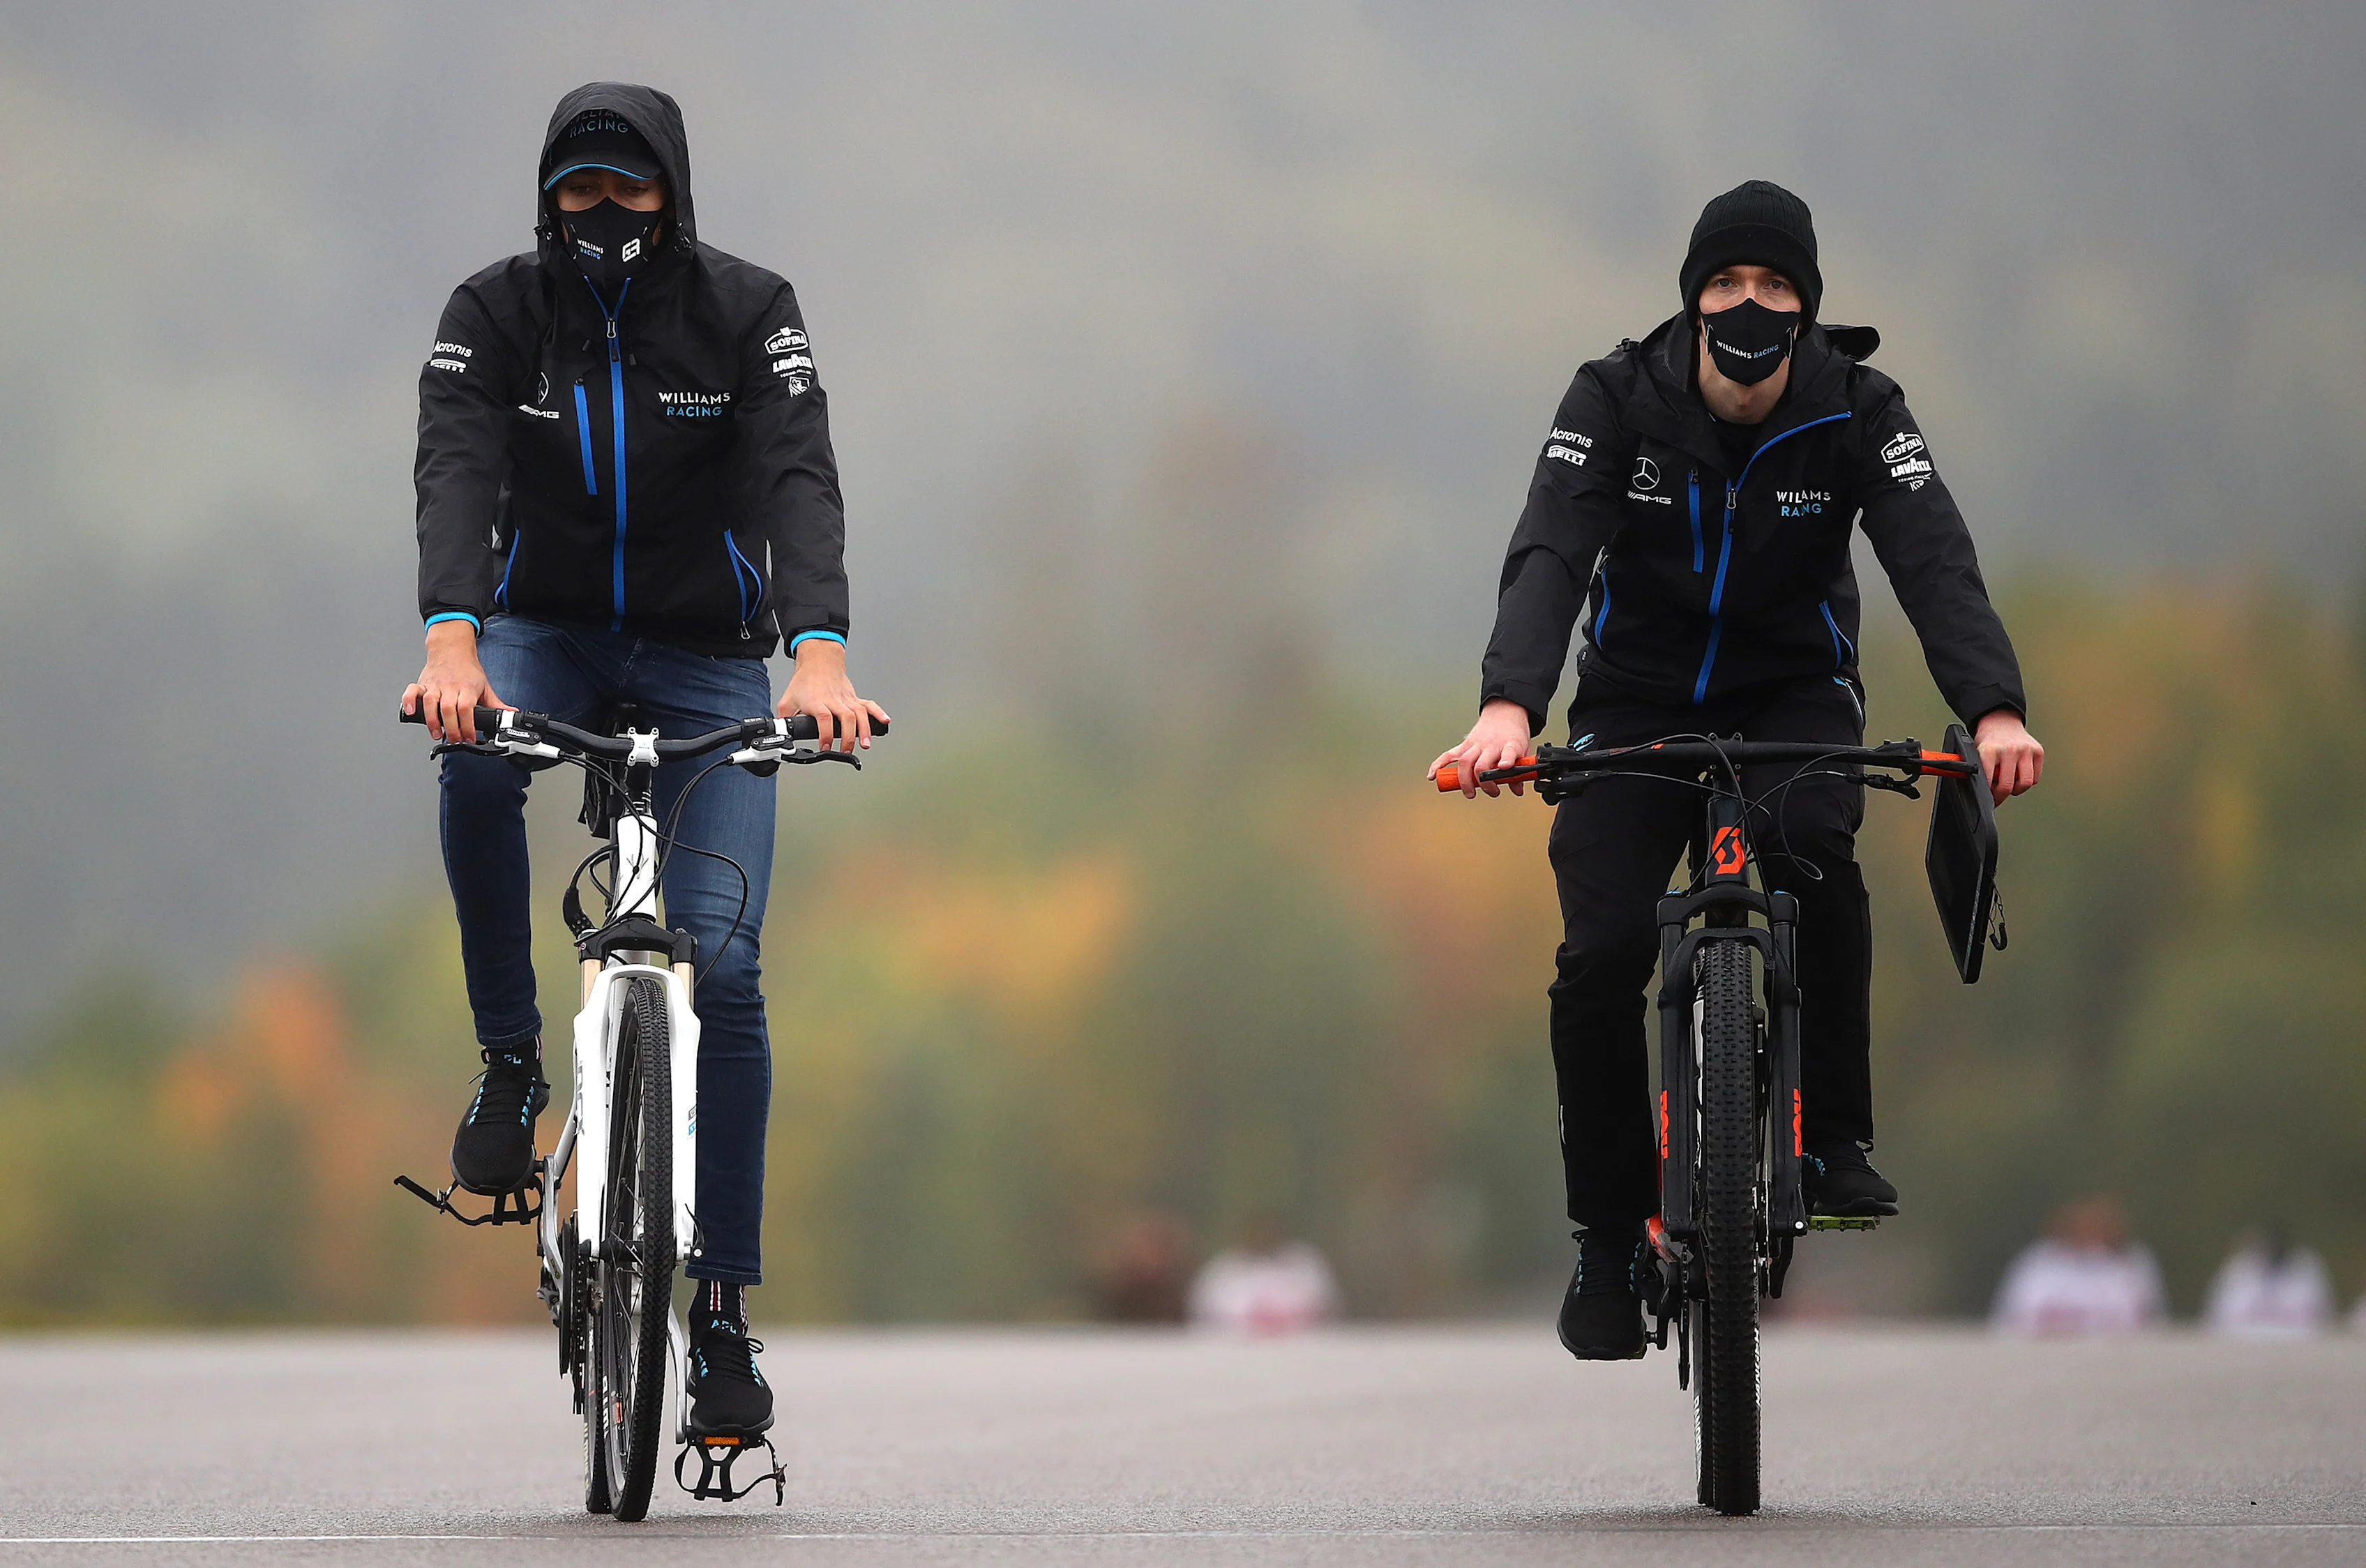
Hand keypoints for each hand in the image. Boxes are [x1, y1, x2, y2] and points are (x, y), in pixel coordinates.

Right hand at [401, 621, 507, 742]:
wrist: (452, 648)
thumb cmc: (467, 669)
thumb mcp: (485, 686)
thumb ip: (496, 703)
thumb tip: (510, 714)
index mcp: (467, 688)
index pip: (466, 709)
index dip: (467, 725)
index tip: (470, 737)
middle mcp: (450, 687)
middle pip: (448, 709)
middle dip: (451, 728)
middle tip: (454, 740)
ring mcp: (435, 685)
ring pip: (430, 703)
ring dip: (432, 721)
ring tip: (436, 734)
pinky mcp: (422, 683)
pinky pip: (412, 691)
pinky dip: (409, 702)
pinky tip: (411, 712)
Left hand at [779, 638, 888, 752]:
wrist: (819, 661)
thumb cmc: (805, 680)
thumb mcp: (787, 700)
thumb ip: (783, 719)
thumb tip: (781, 734)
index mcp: (816, 701)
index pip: (824, 718)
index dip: (826, 734)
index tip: (826, 746)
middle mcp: (833, 700)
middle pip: (846, 717)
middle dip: (849, 737)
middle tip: (846, 751)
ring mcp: (846, 699)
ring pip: (859, 713)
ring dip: (865, 729)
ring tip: (866, 744)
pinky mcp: (854, 698)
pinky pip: (869, 705)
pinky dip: (878, 713)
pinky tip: (885, 722)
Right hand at [1428, 699, 1536, 797]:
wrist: (1504, 713)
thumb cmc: (1512, 733)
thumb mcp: (1522, 750)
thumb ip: (1519, 772)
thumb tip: (1517, 790)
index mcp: (1508, 745)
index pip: (1508, 752)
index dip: (1506, 760)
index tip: (1504, 767)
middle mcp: (1490, 745)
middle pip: (1481, 764)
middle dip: (1482, 782)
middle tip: (1490, 792)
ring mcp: (1476, 744)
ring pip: (1465, 762)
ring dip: (1465, 780)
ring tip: (1469, 792)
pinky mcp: (1465, 745)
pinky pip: (1448, 755)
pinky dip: (1438, 765)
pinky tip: (1433, 776)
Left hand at [1973, 708, 2043, 806]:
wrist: (2001, 722)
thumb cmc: (1988, 740)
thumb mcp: (1975, 753)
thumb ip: (1975, 770)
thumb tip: (1968, 788)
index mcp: (1990, 750)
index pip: (1988, 781)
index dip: (1988, 794)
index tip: (1987, 799)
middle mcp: (2009, 749)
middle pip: (2007, 786)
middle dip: (2001, 795)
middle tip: (1997, 795)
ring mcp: (2025, 750)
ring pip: (2025, 784)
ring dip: (2016, 789)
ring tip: (2009, 784)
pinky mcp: (2038, 752)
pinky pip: (2035, 778)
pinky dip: (2026, 781)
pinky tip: (2018, 776)